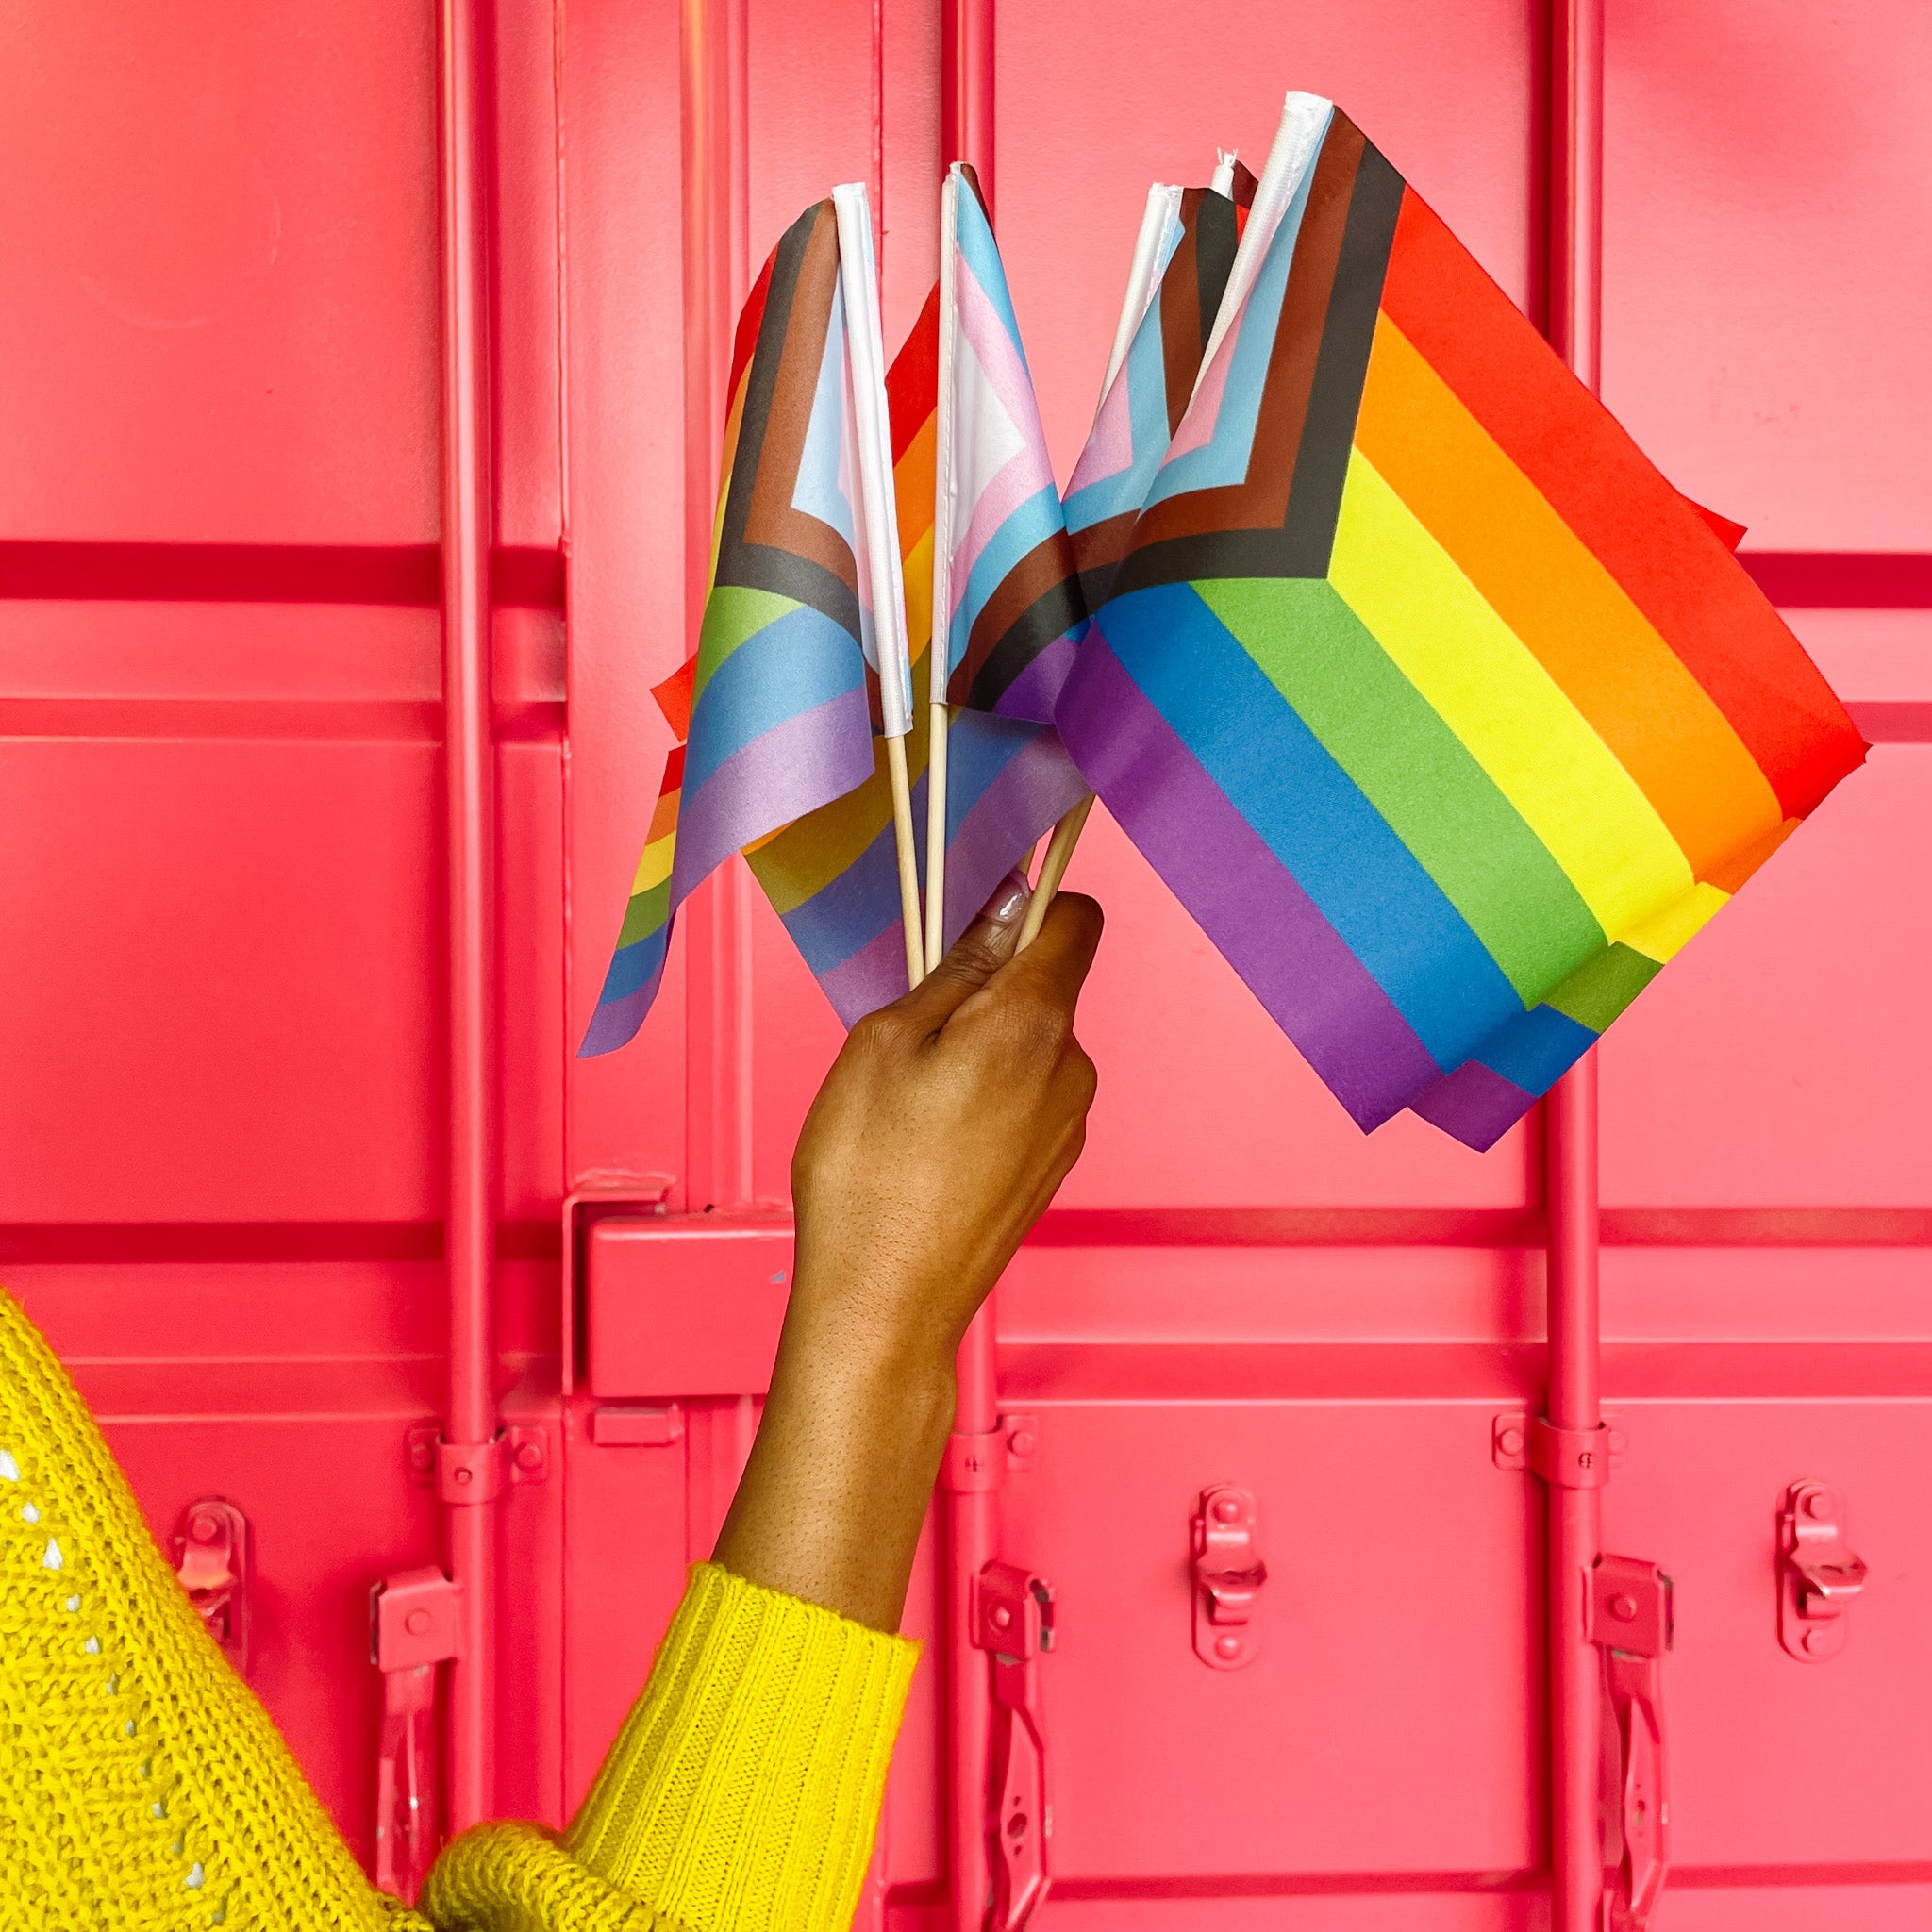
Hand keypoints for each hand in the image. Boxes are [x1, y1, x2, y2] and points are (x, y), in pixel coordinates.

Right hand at [788, 880, 1102, 1369]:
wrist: (884, 1306)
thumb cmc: (870, 1179)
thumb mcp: (886, 1040)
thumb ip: (957, 964)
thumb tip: (1005, 906)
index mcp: (1034, 1023)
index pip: (1075, 917)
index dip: (1030, 899)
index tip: (977, 910)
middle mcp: (1071, 1070)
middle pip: (1047, 983)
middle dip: (986, 984)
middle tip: (910, 1027)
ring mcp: (1068, 1124)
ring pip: (1031, 1044)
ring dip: (981, 1046)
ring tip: (910, 1098)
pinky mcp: (1051, 1167)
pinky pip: (1026, 1097)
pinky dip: (985, 1096)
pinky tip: (928, 1138)